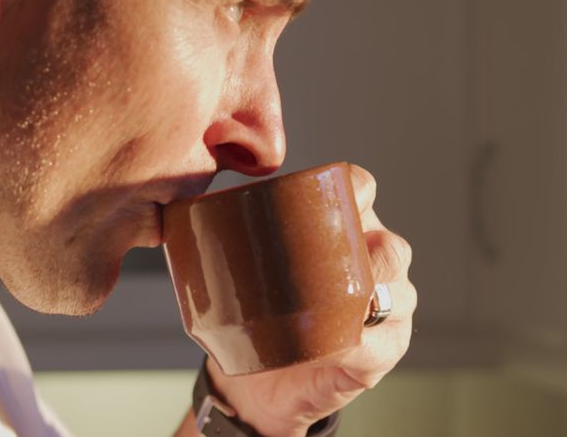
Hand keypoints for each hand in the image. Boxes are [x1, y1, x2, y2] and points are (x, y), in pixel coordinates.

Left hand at [207, 165, 416, 436]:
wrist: (261, 379)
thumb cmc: (254, 312)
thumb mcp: (238, 269)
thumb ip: (217, 234)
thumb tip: (171, 210)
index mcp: (341, 228)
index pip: (360, 191)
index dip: (354, 186)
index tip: (329, 189)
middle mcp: (372, 262)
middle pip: (388, 244)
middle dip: (370, 246)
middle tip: (331, 254)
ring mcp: (385, 307)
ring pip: (395, 292)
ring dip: (371, 294)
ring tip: (340, 300)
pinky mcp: (382, 349)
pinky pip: (383, 341)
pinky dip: (363, 342)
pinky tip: (341, 342)